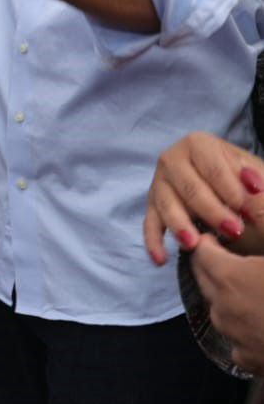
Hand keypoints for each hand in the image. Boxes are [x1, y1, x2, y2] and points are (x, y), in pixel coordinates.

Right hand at [145, 132, 263, 264]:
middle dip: (211, 211)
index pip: (213, 169)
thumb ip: (257, 181)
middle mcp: (172, 158)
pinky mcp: (153, 206)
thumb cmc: (245, 181)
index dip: (232, 192)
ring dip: (180, 226)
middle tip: (234, 232)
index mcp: (199, 144)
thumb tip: (252, 187)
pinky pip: (150, 224)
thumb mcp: (256, 175)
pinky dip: (154, 242)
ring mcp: (159, 183)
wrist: (230, 188)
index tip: (250, 213)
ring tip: (194, 245)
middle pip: (189, 188)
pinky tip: (160, 259)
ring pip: (167, 206)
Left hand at [191, 234, 263, 373]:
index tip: (215, 235)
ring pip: (218, 310)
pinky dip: (243, 330)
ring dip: (225, 296)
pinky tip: (260, 323)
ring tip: (244, 286)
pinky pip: (236, 341)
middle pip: (205, 279)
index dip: (208, 240)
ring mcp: (235, 338)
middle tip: (223, 254)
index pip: (201, 252)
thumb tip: (248, 186)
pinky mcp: (250, 361)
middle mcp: (223, 308)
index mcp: (229, 277)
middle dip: (211, 264)